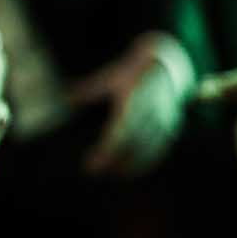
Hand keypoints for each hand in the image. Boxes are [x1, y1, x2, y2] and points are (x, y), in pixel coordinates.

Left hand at [70, 34, 187, 177]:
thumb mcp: (111, 76)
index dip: (106, 151)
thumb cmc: (134, 71)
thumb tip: (66, 98)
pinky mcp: (170, 127)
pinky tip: (131, 170)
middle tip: (94, 171)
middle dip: (114, 161)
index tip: (91, 163)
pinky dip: (146, 163)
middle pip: (132, 146)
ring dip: (130, 166)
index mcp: (135, 101)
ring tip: (111, 174)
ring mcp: (163, 122)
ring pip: (147, 151)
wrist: (168, 63)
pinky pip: (160, 150)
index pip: (120, 133)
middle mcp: (151, 114)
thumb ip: (89, 89)